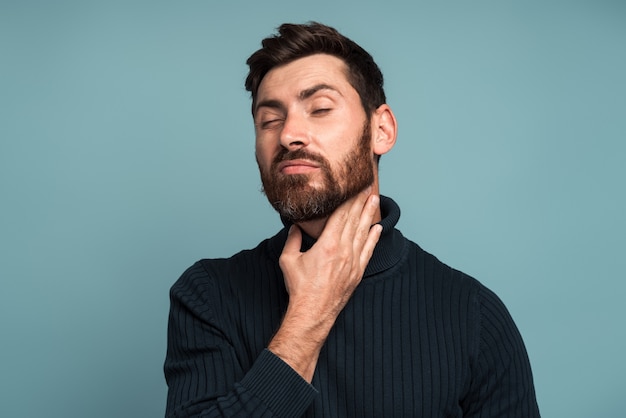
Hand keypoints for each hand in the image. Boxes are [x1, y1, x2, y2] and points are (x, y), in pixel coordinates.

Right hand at [268, 188, 382, 380]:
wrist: (313, 312)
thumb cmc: (300, 288)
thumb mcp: (288, 259)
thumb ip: (292, 239)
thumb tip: (295, 226)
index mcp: (327, 244)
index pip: (341, 215)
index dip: (349, 200)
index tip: (354, 187)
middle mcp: (343, 250)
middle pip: (355, 220)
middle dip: (362, 201)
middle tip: (369, 186)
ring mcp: (353, 261)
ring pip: (363, 232)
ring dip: (369, 214)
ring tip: (375, 199)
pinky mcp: (357, 272)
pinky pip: (368, 250)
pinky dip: (374, 238)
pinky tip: (377, 228)